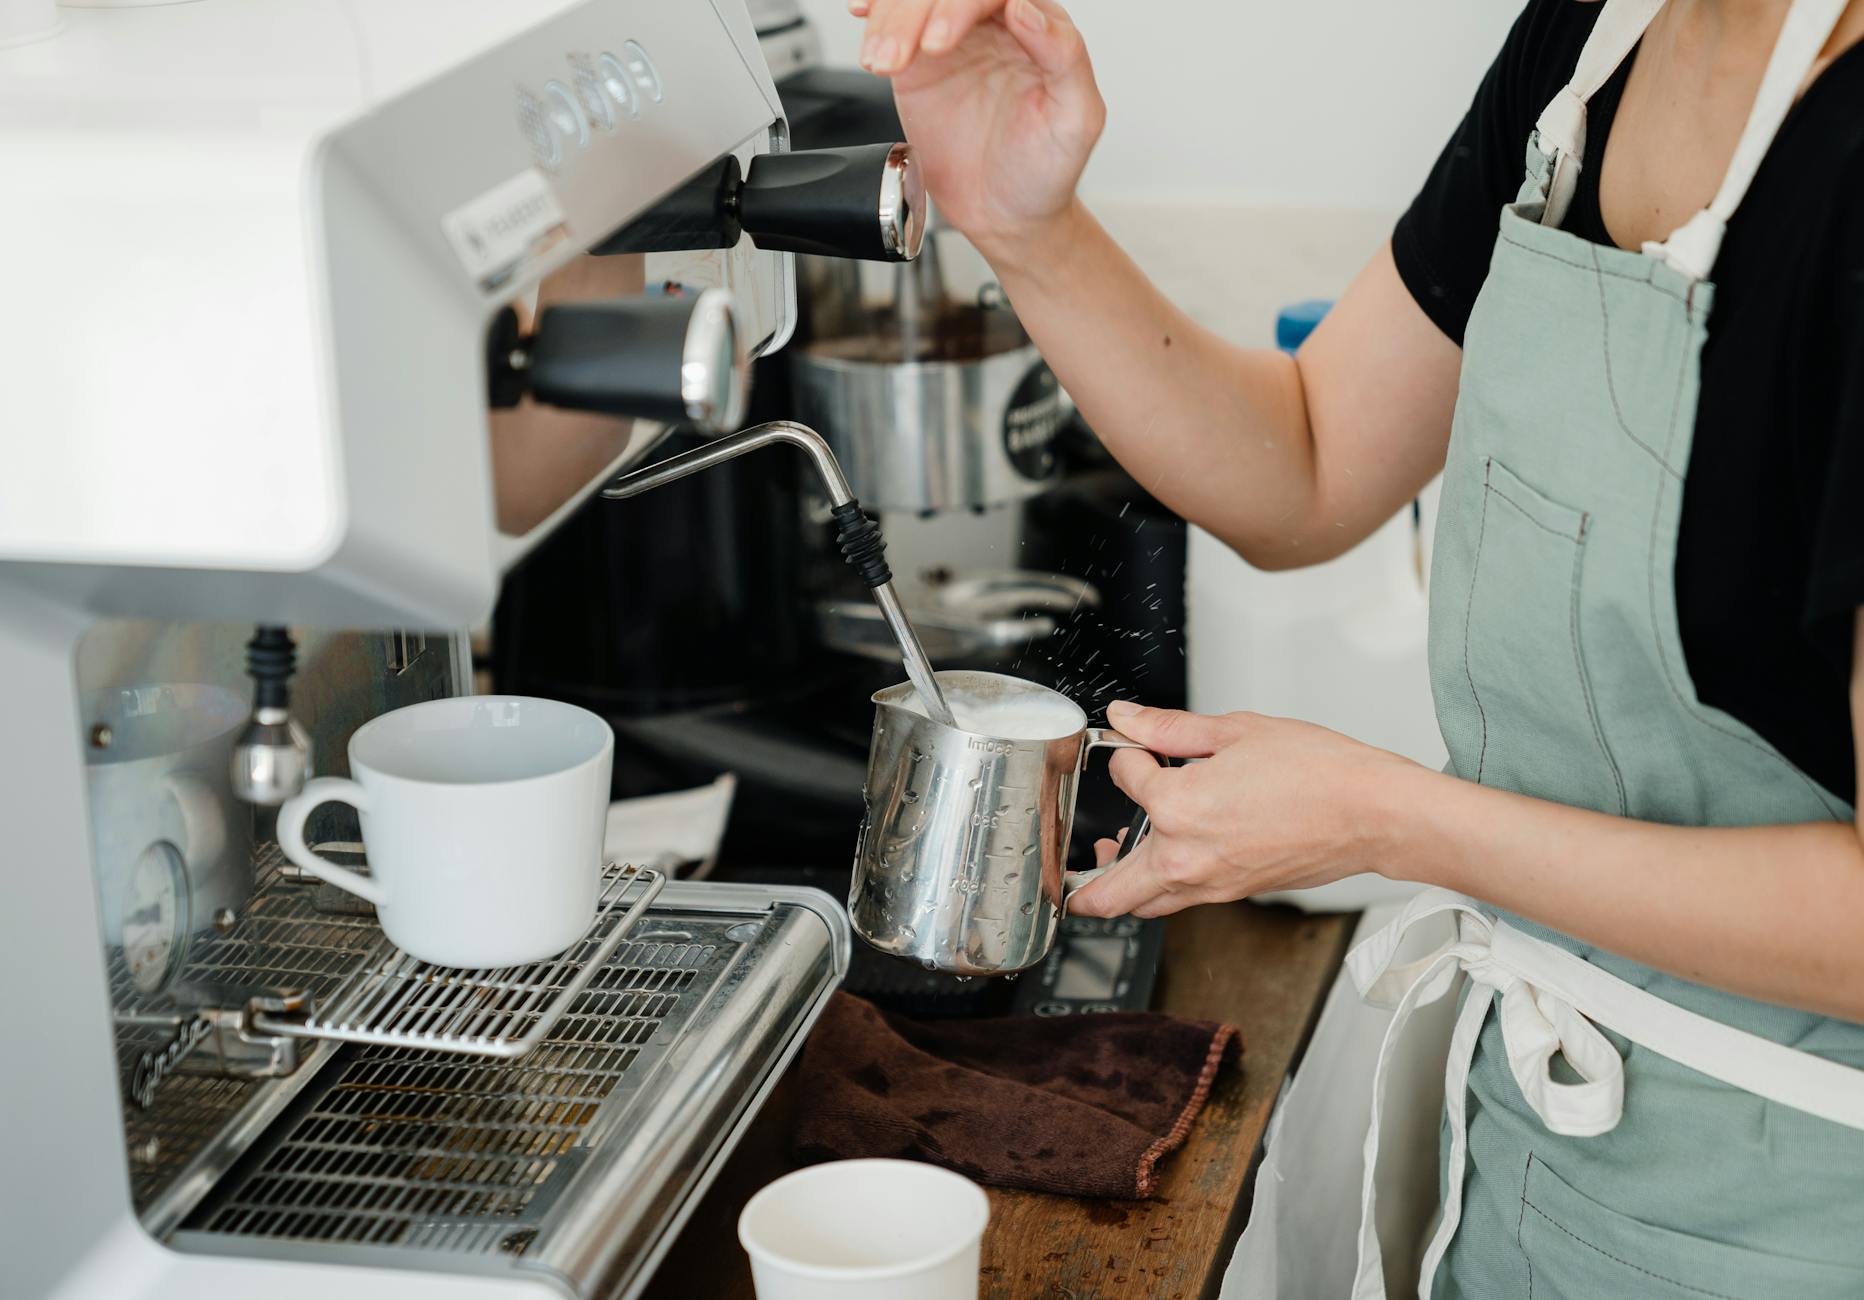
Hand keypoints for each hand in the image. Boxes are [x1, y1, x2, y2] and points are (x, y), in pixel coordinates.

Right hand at [849, 0, 1104, 257]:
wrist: (1006, 214)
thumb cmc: (1047, 170)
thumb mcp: (1076, 120)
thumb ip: (1065, 57)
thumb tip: (1025, 8)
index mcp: (1040, 26)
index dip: (960, 6)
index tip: (939, 41)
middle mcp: (994, 24)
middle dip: (915, 14)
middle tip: (905, 57)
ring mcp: (953, 40)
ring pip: (913, 4)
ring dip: (888, 22)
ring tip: (882, 63)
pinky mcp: (919, 63)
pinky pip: (892, 26)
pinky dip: (875, 21)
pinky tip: (865, 25)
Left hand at [1068, 701, 1421, 918]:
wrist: (1374, 813)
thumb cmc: (1320, 772)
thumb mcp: (1236, 730)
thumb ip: (1170, 728)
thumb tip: (1127, 716)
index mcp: (1181, 808)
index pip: (1126, 779)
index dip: (1128, 752)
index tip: (1135, 743)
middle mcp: (1187, 857)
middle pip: (1109, 893)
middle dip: (1081, 882)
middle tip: (1066, 866)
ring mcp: (1211, 884)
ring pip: (1144, 904)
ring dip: (1122, 886)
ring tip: (1116, 856)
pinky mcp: (1234, 893)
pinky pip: (1181, 900)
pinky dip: (1162, 884)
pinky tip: (1171, 852)